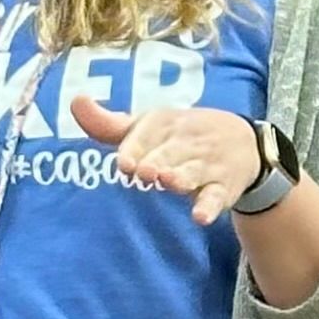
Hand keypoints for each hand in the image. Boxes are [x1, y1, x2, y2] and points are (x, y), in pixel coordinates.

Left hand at [70, 97, 258, 225]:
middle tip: (145, 172)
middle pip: (169, 154)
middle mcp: (186, 142)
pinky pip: (216, 197)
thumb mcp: (148, 125)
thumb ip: (109, 124)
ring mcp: (206, 165)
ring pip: (192, 173)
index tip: (124, 163)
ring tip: (169, 182)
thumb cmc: (179, 136)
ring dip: (181, 178)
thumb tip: (75, 101)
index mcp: (164, 123)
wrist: (243, 142)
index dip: (135, 148)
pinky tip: (200, 217)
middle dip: (157, 162)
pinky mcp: (224, 188)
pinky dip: (209, 207)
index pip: (147, 134)